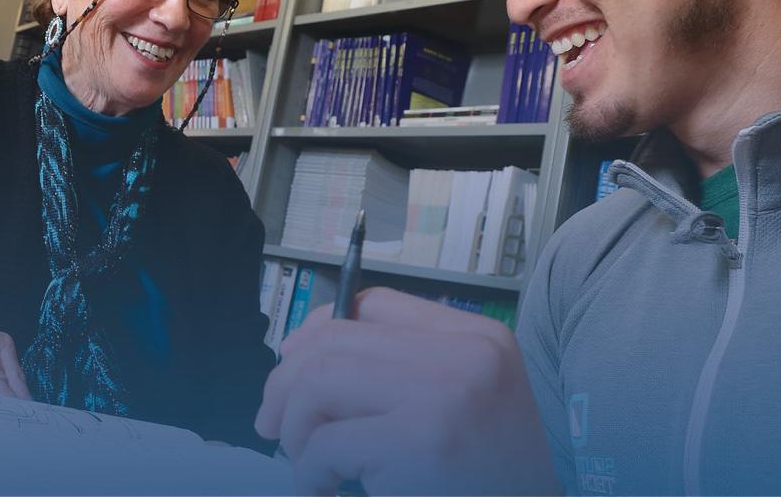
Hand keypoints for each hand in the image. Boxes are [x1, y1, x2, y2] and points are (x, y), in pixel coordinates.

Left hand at [256, 287, 558, 495]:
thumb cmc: (507, 472)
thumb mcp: (476, 401)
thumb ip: (412, 372)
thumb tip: (305, 362)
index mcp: (476, 337)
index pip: (371, 304)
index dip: (316, 333)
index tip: (293, 371)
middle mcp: (461, 355)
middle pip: (333, 340)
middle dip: (284, 385)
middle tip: (272, 426)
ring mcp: (441, 396)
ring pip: (318, 382)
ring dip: (293, 428)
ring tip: (306, 464)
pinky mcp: (420, 444)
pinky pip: (324, 445)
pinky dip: (307, 474)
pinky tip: (322, 491)